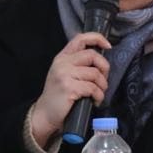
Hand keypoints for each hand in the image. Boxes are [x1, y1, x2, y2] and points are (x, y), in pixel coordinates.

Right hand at [31, 31, 111, 147]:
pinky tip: (95, 101)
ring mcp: (64, 74)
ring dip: (102, 86)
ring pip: (95, 73)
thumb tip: (100, 60)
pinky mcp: (69, 87)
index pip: (81, 38)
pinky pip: (93, 88)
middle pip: (92, 55)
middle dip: (104, 68)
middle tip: (103, 81)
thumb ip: (77, 64)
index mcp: (62, 57)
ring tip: (98, 93)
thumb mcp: (64, 74)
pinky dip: (98, 96)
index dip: (97, 38)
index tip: (108, 46)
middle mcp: (62, 63)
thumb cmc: (58, 96)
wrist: (44, 114)